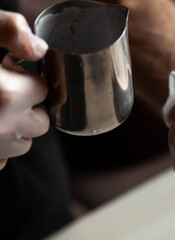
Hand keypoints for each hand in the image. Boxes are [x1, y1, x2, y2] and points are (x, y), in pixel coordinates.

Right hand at [0, 10, 48, 169]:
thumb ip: (8, 31)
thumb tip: (39, 49)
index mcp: (7, 95)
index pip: (43, 90)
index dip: (27, 80)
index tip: (10, 74)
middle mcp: (2, 127)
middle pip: (40, 123)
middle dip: (26, 108)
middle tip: (2, 94)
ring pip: (22, 144)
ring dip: (13, 130)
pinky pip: (1, 161)